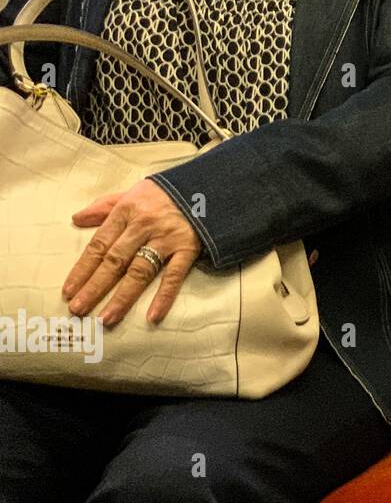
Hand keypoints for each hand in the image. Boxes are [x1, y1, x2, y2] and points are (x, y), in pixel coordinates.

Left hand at [63, 180, 202, 327]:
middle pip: (115, 261)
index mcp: (127, 211)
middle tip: (78, 309)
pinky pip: (174, 275)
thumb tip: (77, 218)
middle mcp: (144, 226)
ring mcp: (167, 238)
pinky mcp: (188, 248)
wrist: (209, 184)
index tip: (69, 290)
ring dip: (122, 297)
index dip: (82, 269)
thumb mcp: (133, 191)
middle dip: (94, 287)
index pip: (99, 244)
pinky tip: (153, 315)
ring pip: (140, 271)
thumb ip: (105, 206)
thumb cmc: (166, 191)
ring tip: (107, 318)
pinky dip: (164, 296)